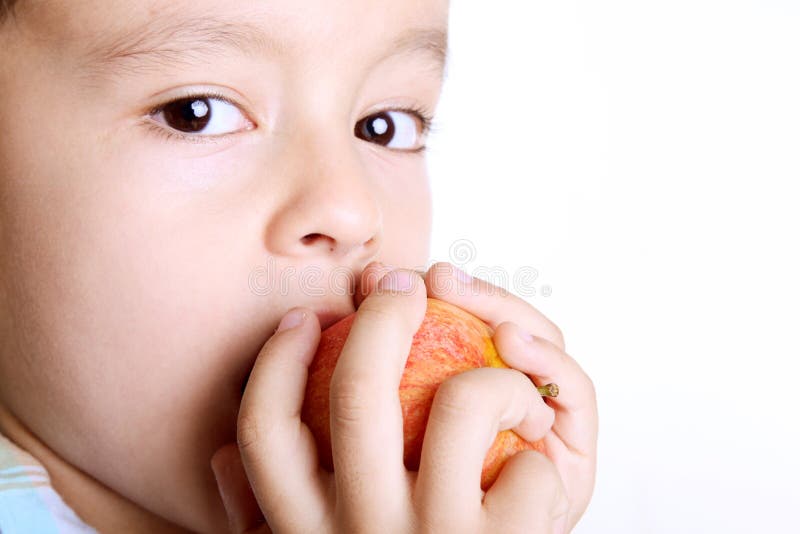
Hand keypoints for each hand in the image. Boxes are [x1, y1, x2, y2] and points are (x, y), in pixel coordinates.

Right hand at [211, 265, 570, 532]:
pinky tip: (532, 467)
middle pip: (358, 387)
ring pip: (463, 401)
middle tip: (403, 283)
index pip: (262, 428)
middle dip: (382, 314)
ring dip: (496, 377)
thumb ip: (264, 517)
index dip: (277, 357)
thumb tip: (223, 458)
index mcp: (305, 532)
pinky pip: (528, 460)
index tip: (305, 317)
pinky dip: (538, 447)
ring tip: (509, 387)